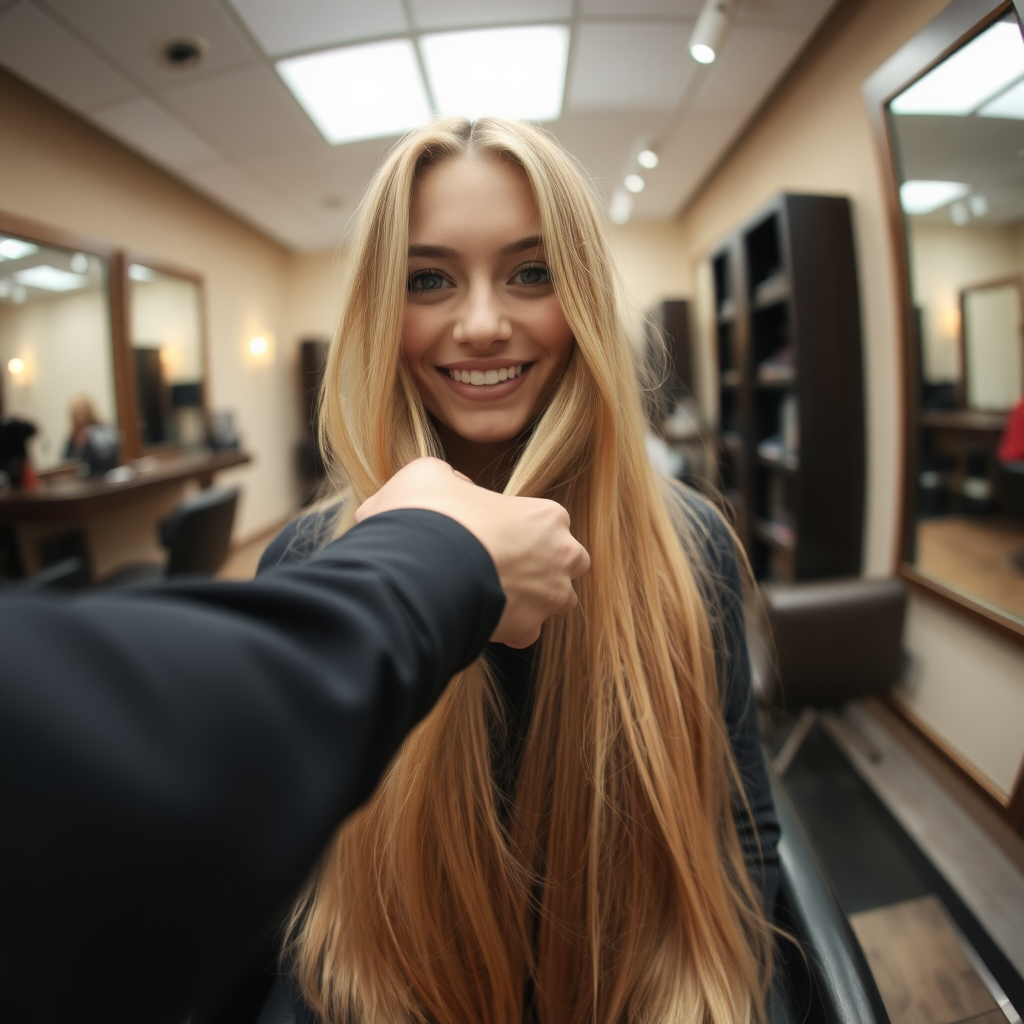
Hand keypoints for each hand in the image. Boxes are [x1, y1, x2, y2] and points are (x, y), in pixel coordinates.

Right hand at [355, 458, 589, 647]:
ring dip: (533, 598)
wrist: (420, 567)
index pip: (549, 522)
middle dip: (544, 564)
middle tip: (502, 564)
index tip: (491, 533)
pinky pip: (526, 632)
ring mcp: (549, 595)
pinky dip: (510, 629)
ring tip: (493, 593)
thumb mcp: (430, 475)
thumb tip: (457, 488)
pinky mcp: (527, 628)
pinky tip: (482, 617)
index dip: (520, 528)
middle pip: (568, 562)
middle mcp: (560, 555)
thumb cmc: (431, 514)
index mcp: (547, 515)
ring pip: (556, 600)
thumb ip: (453, 480)